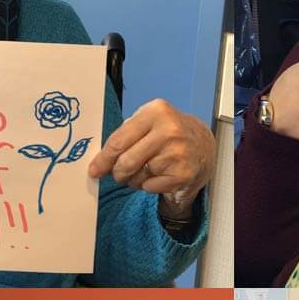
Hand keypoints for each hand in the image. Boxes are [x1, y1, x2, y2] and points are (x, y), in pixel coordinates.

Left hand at [88, 98, 215, 218]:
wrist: (204, 145)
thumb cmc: (168, 133)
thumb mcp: (149, 121)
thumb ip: (125, 135)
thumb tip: (101, 161)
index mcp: (156, 112)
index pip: (120, 140)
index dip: (104, 158)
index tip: (95, 169)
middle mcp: (169, 130)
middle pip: (126, 161)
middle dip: (117, 172)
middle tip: (118, 174)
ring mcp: (177, 153)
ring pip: (138, 176)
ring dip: (134, 179)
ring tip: (146, 170)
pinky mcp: (183, 174)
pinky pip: (150, 187)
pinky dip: (149, 186)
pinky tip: (159, 176)